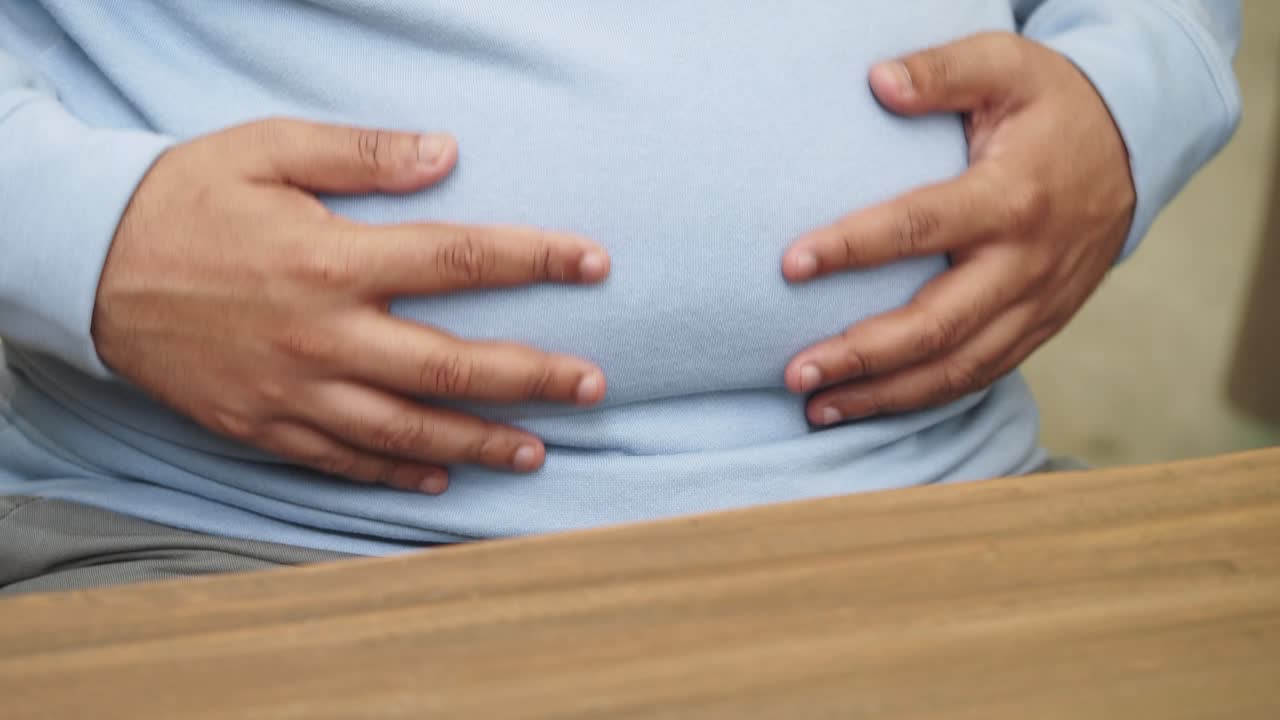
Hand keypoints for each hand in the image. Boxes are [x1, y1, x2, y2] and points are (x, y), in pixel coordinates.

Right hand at [93, 118, 610, 493]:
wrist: (84, 266)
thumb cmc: (184, 200)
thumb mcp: (267, 150)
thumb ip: (362, 154)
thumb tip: (447, 153)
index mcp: (334, 259)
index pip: (461, 260)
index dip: (537, 260)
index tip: (593, 263)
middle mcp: (325, 335)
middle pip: (453, 368)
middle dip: (534, 378)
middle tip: (593, 385)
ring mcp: (295, 391)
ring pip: (408, 431)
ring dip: (480, 444)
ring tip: (538, 451)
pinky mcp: (264, 425)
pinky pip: (343, 460)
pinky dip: (396, 474)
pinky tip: (440, 478)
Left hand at [781, 32, 1134, 424]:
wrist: (1134, 148)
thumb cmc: (1053, 106)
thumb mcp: (1007, 66)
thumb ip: (944, 72)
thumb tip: (879, 81)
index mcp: (1011, 198)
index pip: (920, 228)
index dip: (853, 248)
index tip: (791, 264)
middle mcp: (1025, 263)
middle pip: (937, 326)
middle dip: (862, 355)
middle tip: (795, 372)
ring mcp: (1037, 304)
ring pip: (957, 368)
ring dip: (884, 395)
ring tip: (818, 408)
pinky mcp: (1040, 327)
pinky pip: (979, 376)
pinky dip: (923, 399)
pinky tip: (870, 406)